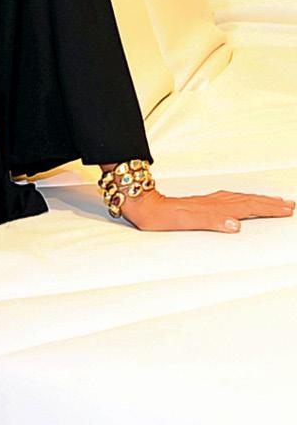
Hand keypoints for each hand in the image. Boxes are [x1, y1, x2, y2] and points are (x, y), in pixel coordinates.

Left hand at [121, 188, 294, 232]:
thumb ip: (211, 222)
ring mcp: (208, 201)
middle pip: (248, 201)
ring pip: (240, 199)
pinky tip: (241, 202)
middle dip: (269, 203)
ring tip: (274, 201)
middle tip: (289, 205)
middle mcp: (214, 202)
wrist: (142, 204)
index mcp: (214, 207)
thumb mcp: (185, 221)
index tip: (287, 210)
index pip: (248, 207)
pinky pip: (230, 200)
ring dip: (259, 200)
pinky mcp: (201, 203)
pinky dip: (243, 200)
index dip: (268, 209)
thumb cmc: (160, 216)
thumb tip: (236, 225)